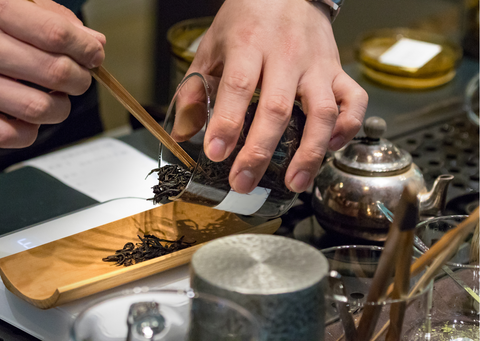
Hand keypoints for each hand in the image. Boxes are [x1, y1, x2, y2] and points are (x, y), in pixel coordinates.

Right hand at [0, 0, 104, 147]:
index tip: (94, 55)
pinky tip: (26, 112)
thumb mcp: (12, 4)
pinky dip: (31, 129)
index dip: (85, 48)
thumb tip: (94, 42)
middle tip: (78, 77)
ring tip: (54, 96)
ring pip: (41, 109)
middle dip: (80, 79)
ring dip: (60, 107)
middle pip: (56, 72)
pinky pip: (17, 135)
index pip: (55, 34)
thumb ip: (51, 18)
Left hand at [182, 0, 367, 193]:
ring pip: (322, 112)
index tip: (216, 153)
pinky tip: (331, 147)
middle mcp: (286, 55)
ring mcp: (317, 64)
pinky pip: (355, 101)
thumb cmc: (249, 18)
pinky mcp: (338, 70)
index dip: (226, 123)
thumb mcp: (214, 45)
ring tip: (294, 183)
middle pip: (277, 109)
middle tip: (244, 182)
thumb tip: (185, 131)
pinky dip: (347, 127)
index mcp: (248, 44)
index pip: (237, 87)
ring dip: (309, 153)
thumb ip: (196, 86)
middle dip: (259, 152)